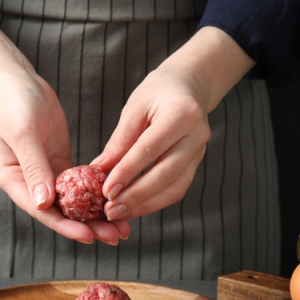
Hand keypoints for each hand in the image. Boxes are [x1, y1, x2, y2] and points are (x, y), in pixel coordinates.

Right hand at [0, 13, 129, 243]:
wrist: (15, 80)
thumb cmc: (13, 103)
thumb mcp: (23, 133)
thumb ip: (34, 168)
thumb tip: (45, 204)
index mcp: (11, 179)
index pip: (40, 210)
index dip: (65, 225)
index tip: (88, 236)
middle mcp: (27, 183)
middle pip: (59, 212)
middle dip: (87, 225)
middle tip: (115, 236)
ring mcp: (44, 175)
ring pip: (72, 202)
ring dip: (96, 215)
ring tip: (122, 228)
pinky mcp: (58, 164)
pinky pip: (79, 185)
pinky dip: (96, 195)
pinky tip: (116, 201)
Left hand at [93, 27, 255, 220]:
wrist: (189, 86)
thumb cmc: (157, 93)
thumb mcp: (134, 108)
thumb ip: (119, 141)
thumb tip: (98, 171)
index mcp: (182, 114)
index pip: (150, 149)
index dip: (127, 172)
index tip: (106, 191)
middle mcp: (197, 135)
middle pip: (166, 174)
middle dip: (136, 196)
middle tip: (109, 210)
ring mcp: (200, 152)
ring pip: (174, 188)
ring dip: (145, 205)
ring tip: (118, 213)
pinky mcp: (196, 165)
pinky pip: (176, 189)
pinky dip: (154, 202)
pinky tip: (133, 207)